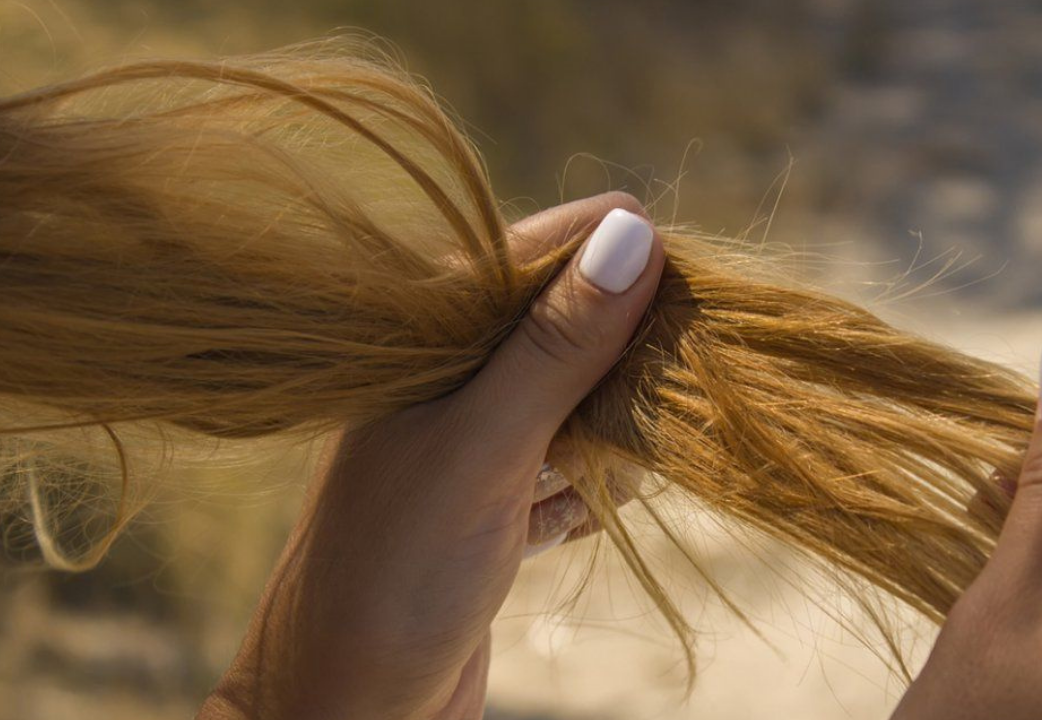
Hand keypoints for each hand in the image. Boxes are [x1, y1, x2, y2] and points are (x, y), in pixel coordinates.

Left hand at [199, 192, 664, 719]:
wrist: (348, 711)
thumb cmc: (394, 572)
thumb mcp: (483, 447)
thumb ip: (556, 345)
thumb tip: (634, 231)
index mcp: (423, 335)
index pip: (538, 252)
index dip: (617, 259)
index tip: (693, 286)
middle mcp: (448, 375)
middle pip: (570, 325)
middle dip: (624, 360)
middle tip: (655, 397)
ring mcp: (473, 439)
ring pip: (579, 399)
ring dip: (612, 435)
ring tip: (606, 474)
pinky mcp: (494, 499)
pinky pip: (570, 466)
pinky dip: (588, 489)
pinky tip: (577, 516)